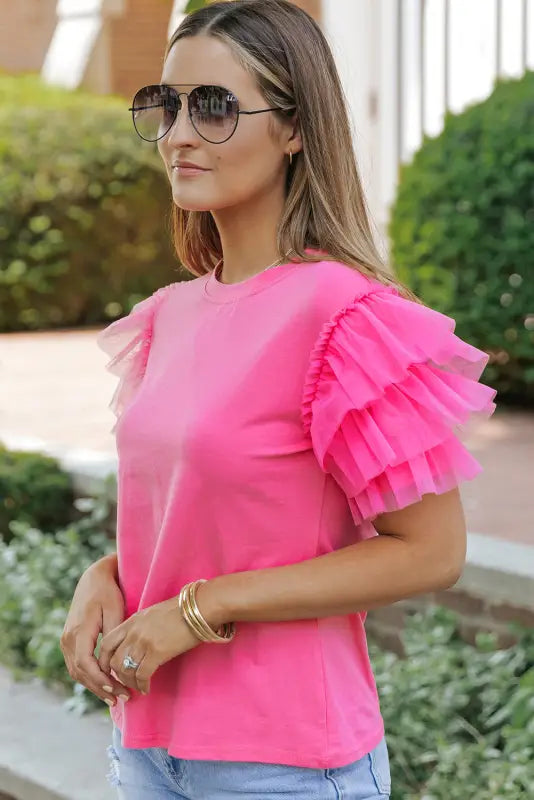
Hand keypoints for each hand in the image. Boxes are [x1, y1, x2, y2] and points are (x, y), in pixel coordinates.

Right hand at [60, 558, 132, 707]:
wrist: (93, 578)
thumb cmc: (108, 592)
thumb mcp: (114, 609)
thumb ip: (113, 636)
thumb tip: (114, 662)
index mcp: (79, 631)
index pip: (85, 664)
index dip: (101, 680)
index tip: (118, 690)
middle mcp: (68, 638)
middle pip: (80, 672)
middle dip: (100, 688)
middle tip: (121, 699)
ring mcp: (66, 640)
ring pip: (77, 671)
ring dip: (94, 686)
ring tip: (115, 697)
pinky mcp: (70, 641)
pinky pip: (77, 665)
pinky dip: (90, 677)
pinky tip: (105, 684)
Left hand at [97, 594, 205, 695]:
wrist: (198, 608)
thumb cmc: (180, 611)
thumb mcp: (152, 615)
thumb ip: (140, 628)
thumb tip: (136, 645)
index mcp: (131, 621)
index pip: (106, 644)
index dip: (104, 661)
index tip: (110, 671)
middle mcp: (133, 632)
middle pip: (113, 660)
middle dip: (117, 677)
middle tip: (125, 684)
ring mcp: (143, 642)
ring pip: (125, 670)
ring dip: (130, 683)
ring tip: (138, 687)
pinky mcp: (156, 652)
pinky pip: (142, 675)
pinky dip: (142, 685)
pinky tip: (147, 688)